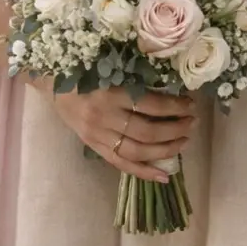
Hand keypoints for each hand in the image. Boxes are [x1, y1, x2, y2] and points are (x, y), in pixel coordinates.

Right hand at [42, 82, 196, 181]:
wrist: (54, 85)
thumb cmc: (87, 72)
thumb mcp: (111, 70)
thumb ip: (137, 80)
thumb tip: (173, 88)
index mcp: (110, 93)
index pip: (150, 104)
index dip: (174, 106)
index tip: (191, 104)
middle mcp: (104, 117)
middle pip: (147, 131)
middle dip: (175, 129)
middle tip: (192, 123)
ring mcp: (98, 136)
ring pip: (137, 151)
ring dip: (166, 150)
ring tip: (184, 141)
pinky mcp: (95, 148)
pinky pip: (122, 165)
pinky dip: (144, 172)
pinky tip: (164, 176)